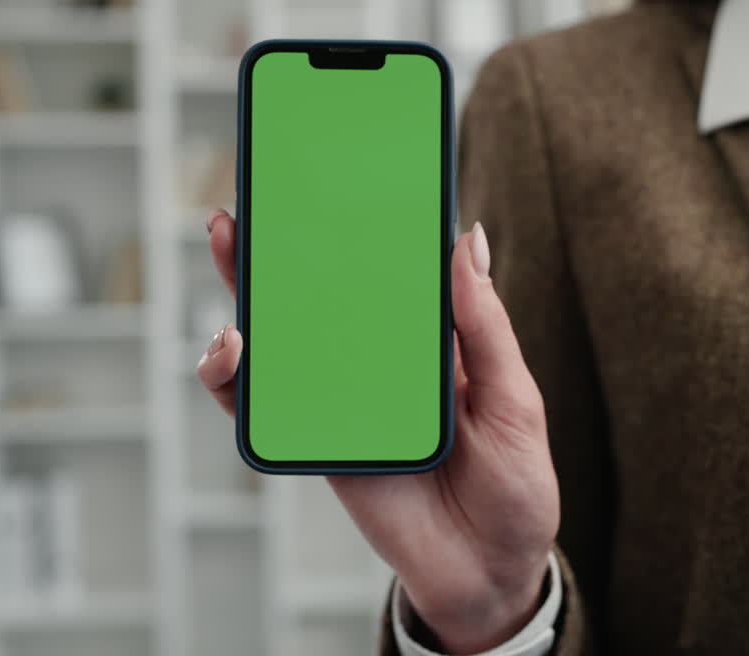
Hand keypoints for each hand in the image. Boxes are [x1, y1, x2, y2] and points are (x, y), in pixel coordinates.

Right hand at [198, 208, 559, 651]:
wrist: (488, 575)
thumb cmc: (516, 486)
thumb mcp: (517, 402)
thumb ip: (487, 328)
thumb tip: (469, 241)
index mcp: (432, 342)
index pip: (388, 272)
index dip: (359, 224)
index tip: (333, 173)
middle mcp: (381, 363)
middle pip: (321, 294)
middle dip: (283, 246)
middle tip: (252, 197)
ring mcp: (345, 400)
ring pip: (283, 340)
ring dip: (246, 295)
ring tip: (232, 251)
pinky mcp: (319, 443)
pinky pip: (265, 407)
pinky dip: (236, 378)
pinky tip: (232, 349)